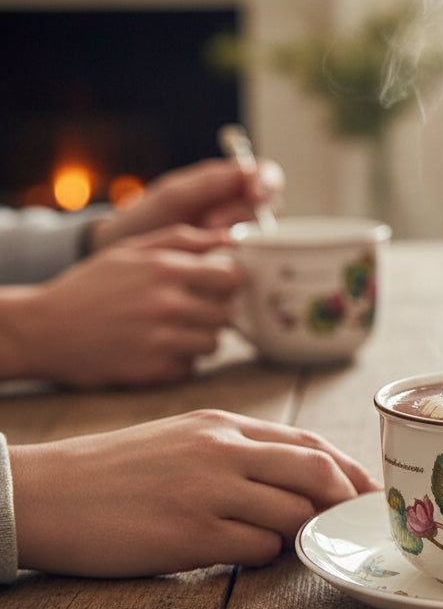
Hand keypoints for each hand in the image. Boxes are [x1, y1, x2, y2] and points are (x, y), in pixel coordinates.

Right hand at [4, 226, 242, 386]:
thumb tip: (231, 238)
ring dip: (199, 339)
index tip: (215, 288)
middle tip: (191, 312)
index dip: (227, 284)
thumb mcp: (130, 251)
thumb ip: (183, 240)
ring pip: (214, 343)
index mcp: (166, 269)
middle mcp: (168, 304)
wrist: (44, 329)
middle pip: (227, 315)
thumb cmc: (90, 286)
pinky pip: (190, 367)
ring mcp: (162, 340)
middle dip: (214, 313)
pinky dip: (180, 362)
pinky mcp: (155, 370)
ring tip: (173, 332)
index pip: (232, 278)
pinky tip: (157, 350)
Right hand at [9, 410, 380, 576]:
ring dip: (301, 535)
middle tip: (353, 523)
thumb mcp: (182, 440)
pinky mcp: (190, 535)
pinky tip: (244, 555)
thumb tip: (296, 483)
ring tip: (286, 542)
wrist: (41, 494)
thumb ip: (240, 453)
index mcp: (223, 426)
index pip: (309, 444)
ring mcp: (209, 492)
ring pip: (294, 515)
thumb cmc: (113, 471)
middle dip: (344, 503)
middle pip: (316, 474)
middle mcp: (223, 452)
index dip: (348, 470)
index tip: (367, 491)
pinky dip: (265, 557)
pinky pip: (258, 550)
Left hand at [90, 157, 283, 251]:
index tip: (254, 193)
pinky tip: (211, 259)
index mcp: (230, 183)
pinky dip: (235, 258)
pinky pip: (252, 260)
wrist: (125, 256)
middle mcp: (241, 210)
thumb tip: (248, 170)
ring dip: (238, 237)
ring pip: (263, 234)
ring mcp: (242, 238)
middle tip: (210, 225)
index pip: (266, 175)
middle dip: (242, 214)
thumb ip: (210, 183)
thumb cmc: (147, 220)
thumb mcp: (173, 196)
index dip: (266, 182)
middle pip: (269, 206)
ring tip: (203, 242)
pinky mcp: (237, 264)